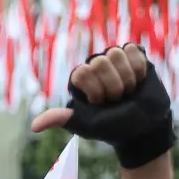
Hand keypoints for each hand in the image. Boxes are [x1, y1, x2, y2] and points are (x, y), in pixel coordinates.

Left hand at [30, 44, 173, 167]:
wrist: (144, 127)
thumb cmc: (114, 127)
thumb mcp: (87, 125)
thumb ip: (62, 119)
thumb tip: (34, 127)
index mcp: (81, 79)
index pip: (83, 72)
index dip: (96, 91)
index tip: (101, 105)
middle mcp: (95, 66)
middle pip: (100, 62)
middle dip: (114, 87)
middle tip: (118, 100)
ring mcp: (114, 59)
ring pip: (116, 53)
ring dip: (127, 79)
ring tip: (129, 92)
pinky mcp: (132, 55)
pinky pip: (132, 51)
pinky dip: (139, 69)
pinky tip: (139, 81)